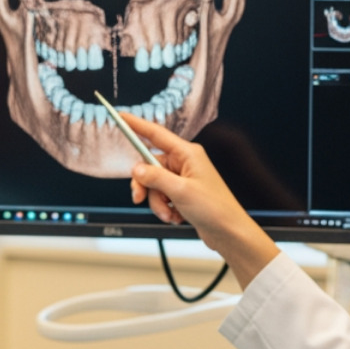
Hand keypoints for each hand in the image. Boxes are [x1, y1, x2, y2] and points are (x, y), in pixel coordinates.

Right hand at [121, 112, 280, 287]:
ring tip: (168, 213)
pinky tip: (175, 216)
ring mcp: (183, 178)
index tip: (121, 116)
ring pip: (154, 185)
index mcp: (187, 154)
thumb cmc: (216, 209)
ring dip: (156, 202)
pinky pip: (161, 196)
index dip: (136, 124)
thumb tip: (137, 169)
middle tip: (139, 198)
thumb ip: (155, 177)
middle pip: (150, 166)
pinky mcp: (182, 193)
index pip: (156, 134)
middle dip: (145, 185)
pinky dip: (164, 208)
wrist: (228, 232)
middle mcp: (184, 163)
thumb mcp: (180, 191)